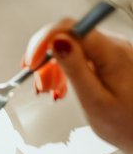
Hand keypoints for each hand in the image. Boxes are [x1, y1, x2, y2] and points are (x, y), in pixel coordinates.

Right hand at [23, 19, 132, 153]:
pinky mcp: (107, 60)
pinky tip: (60, 87)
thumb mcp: (95, 101)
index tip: (30, 62)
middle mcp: (113, 46)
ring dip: (53, 67)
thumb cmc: (127, 124)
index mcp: (112, 53)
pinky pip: (78, 56)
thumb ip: (75, 69)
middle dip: (46, 58)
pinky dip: (63, 70)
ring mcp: (110, 52)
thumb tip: (56, 41)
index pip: (69, 29)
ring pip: (69, 47)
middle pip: (67, 37)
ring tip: (49, 90)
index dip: (44, 42)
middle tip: (40, 83)